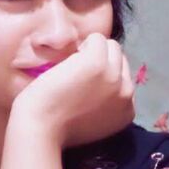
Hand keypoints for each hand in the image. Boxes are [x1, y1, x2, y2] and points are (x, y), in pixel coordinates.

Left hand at [11, 33, 135, 148]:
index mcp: (127, 111)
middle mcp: (126, 93)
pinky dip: (82, 45)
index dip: (104, 77)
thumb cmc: (58, 128)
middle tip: (77, 78)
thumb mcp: (95, 121)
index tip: (85, 89)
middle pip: (120, 60)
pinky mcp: (98, 62)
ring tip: (72, 70)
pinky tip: (68, 63)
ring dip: (92, 52)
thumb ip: (106, 103)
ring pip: (111, 46)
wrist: (40, 130)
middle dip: (101, 62)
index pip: (124, 79)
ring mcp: (114, 76)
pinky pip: (97, 39)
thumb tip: (103, 82)